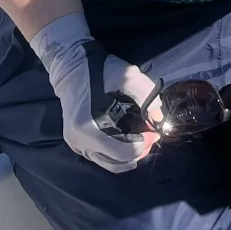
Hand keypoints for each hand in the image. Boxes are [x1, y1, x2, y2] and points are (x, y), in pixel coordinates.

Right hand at [32, 11, 159, 172]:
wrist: (71, 66)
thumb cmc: (99, 70)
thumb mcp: (129, 76)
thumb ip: (148, 97)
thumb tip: (159, 119)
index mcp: (88, 128)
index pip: (121, 153)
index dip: (143, 145)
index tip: (154, 132)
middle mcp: (79, 142)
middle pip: (115, 163)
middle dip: (138, 153)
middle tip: (150, 137)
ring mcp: (75, 144)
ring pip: (107, 163)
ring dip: (128, 156)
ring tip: (142, 141)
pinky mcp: (76, 142)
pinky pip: (100, 157)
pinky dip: (116, 154)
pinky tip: (127, 141)